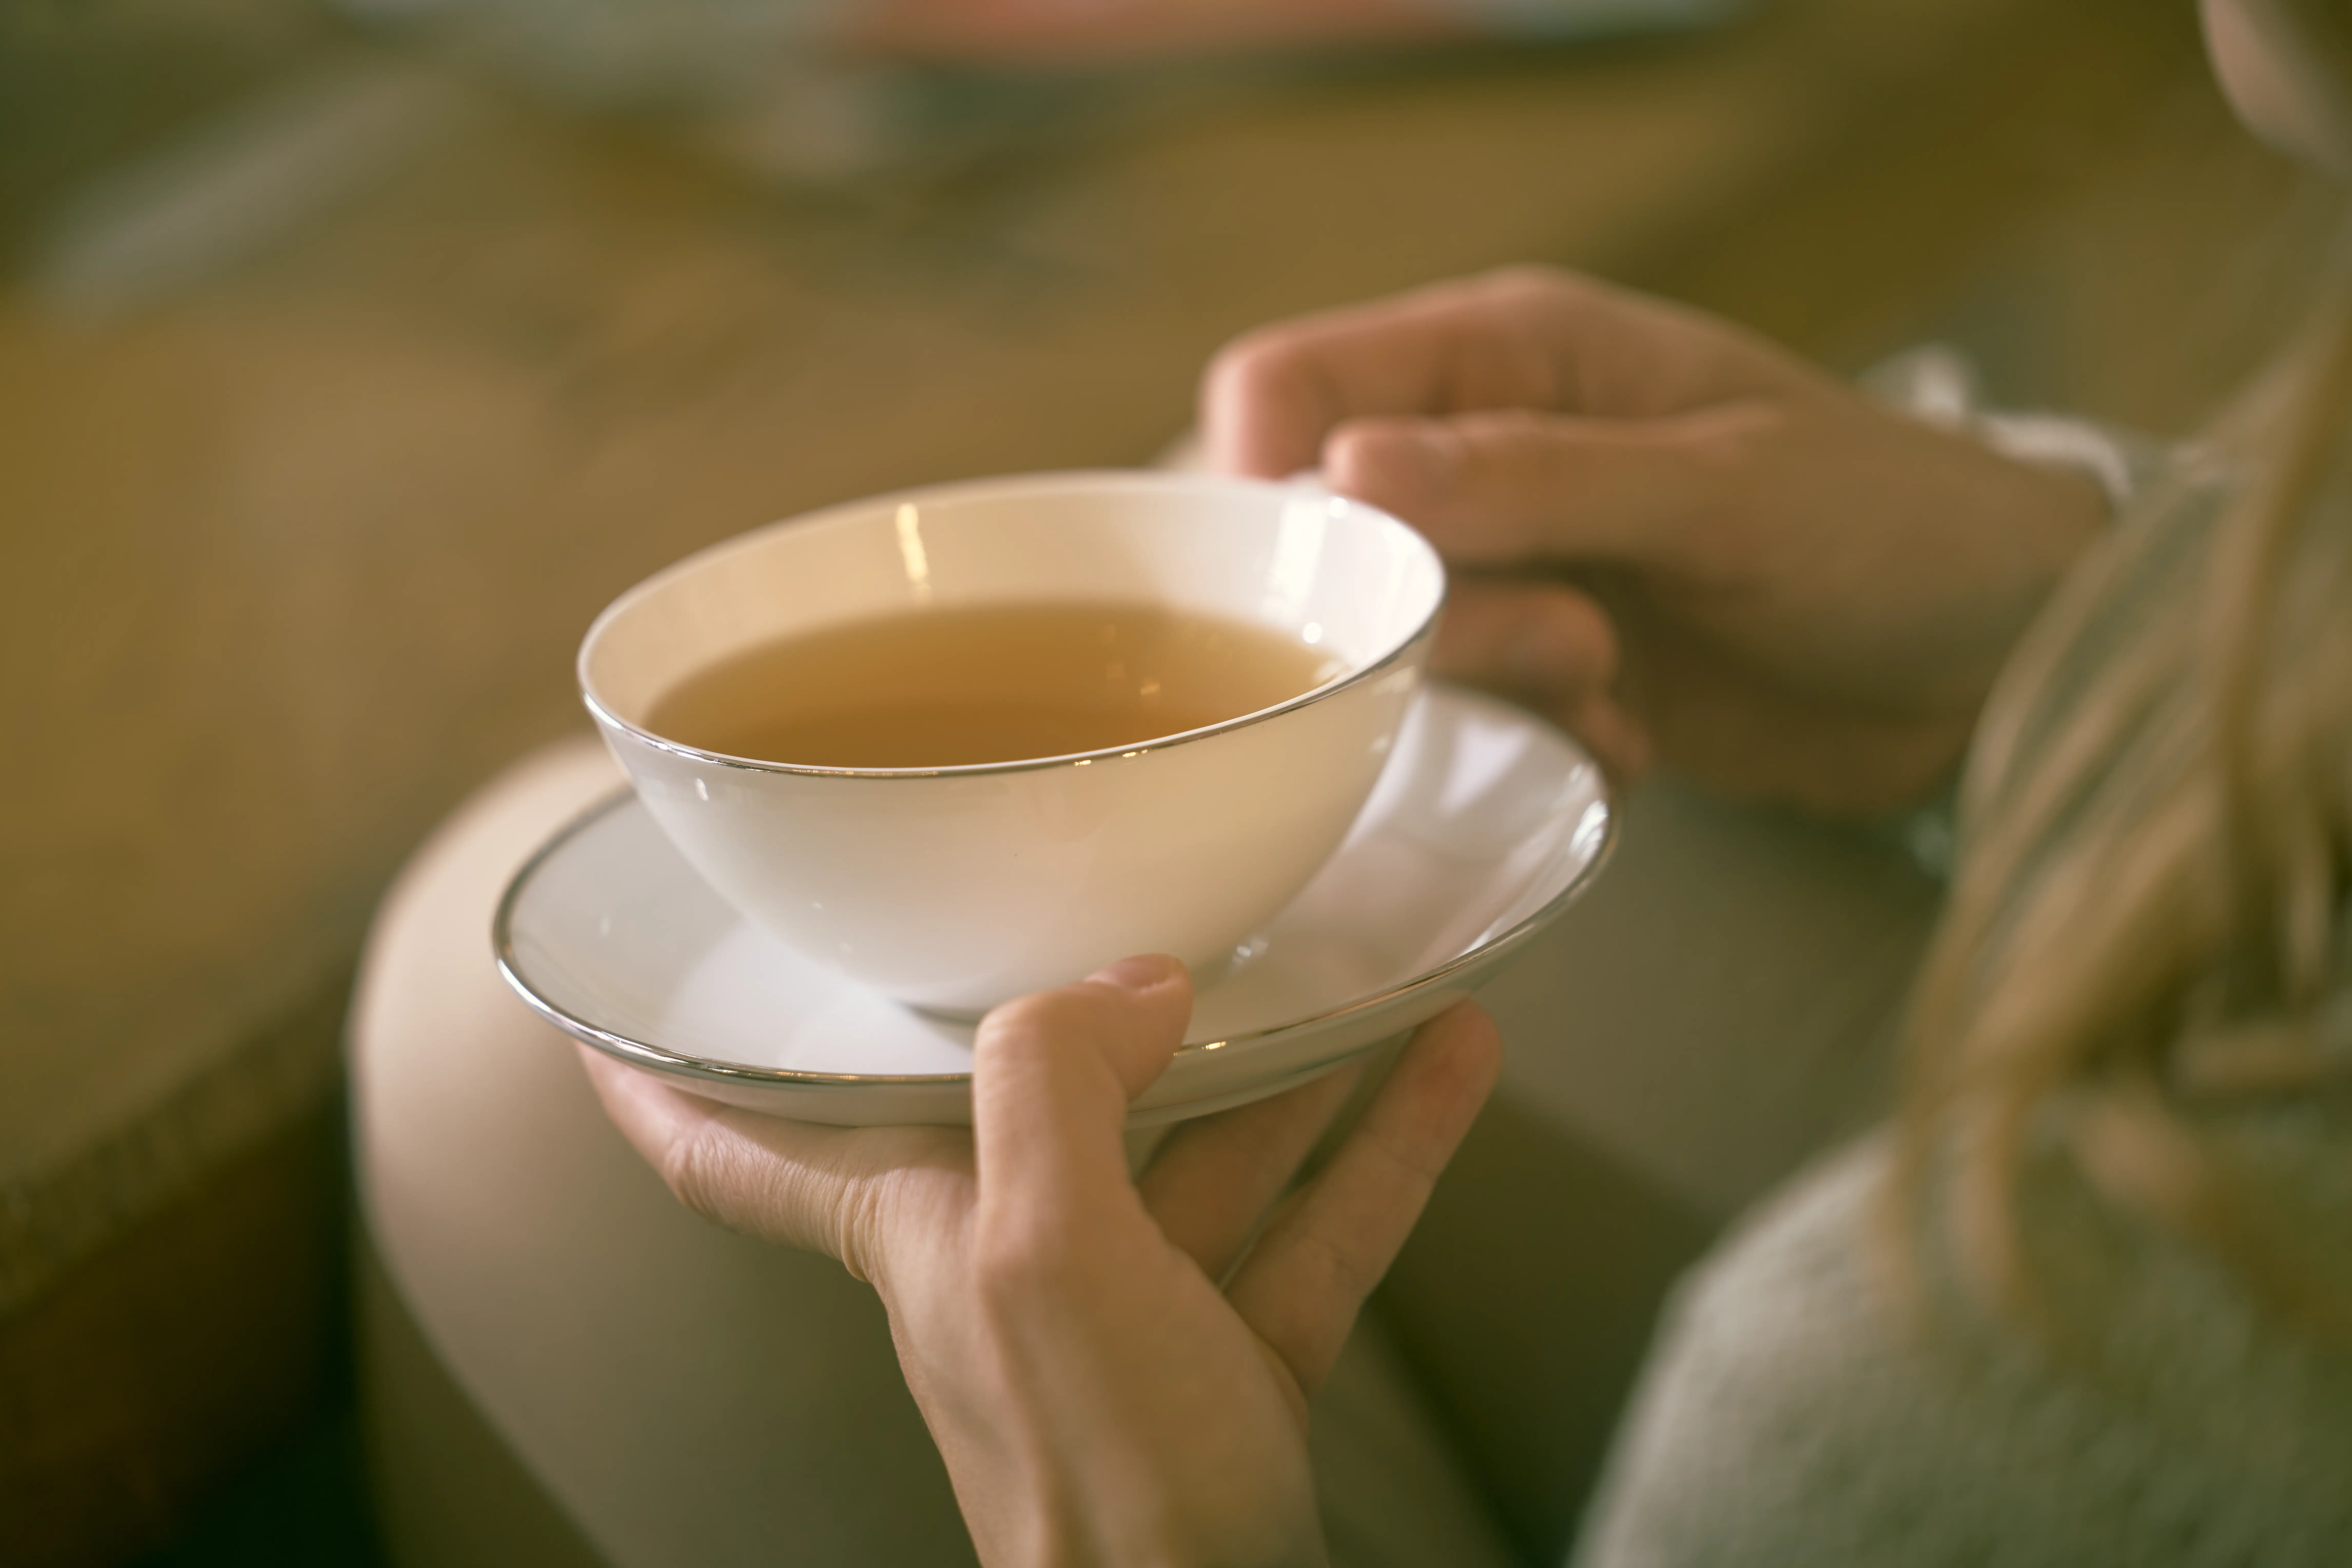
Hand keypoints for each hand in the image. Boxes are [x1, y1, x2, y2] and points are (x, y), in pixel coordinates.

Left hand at [580, 956, 1500, 1566]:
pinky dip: (1379, 1143)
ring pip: (1211, 1149)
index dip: (660, 1081)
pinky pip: (1315, 1223)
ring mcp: (1137, 1320)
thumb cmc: (1103, 1484)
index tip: (609, 1012)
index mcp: (925, 1234)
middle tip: (1119, 906)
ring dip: (1293, 1062)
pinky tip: (1443, 1061)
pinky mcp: (1239, 1367)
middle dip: (1082, 1012)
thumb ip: (1052, 1085)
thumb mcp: (1042, 1256)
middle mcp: (1016, 1265)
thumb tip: (1128, 985)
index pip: (738, 1150)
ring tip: (1370, 963)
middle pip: (1037, 1108)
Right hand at [1203, 267, 2108, 814]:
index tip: (1320, 585)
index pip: (1288, 389)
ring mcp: (1510, 565)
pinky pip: (1461, 713)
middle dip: (1399, 610)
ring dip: (1480, 684)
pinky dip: (1528, 737)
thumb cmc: (1893, 523)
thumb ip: (1533, 477)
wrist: (1990, 657)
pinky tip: (1627, 734)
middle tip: (1555, 640)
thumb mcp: (1724, 484)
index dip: (1267, 482)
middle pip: (1316, 530)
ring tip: (1607, 686)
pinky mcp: (1543, 665)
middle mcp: (1484, 454)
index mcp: (1510, 358)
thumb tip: (1344, 471)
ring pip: (1385, 633)